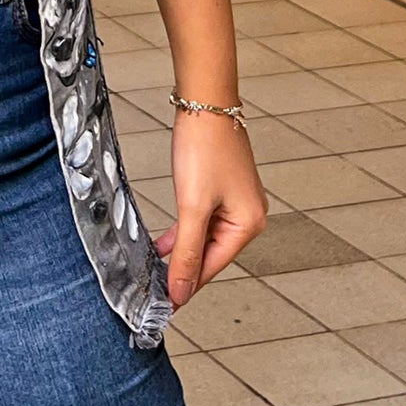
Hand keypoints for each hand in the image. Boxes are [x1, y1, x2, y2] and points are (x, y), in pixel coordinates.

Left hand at [154, 111, 268, 305]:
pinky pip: (202, 218)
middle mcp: (248, 215)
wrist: (204, 102)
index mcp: (249, 224)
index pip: (213, 266)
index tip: (166, 304)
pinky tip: (166, 241)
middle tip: (156, 286)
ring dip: (183, 248)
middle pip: (211, 253)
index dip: (187, 284)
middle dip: (185, 266)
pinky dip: (185, 229)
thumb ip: (187, 251)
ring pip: (205, 236)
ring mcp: (236, 200)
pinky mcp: (221, 187)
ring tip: (157, 266)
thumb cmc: (204, 147)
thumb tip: (182, 290)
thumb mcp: (191, 206)